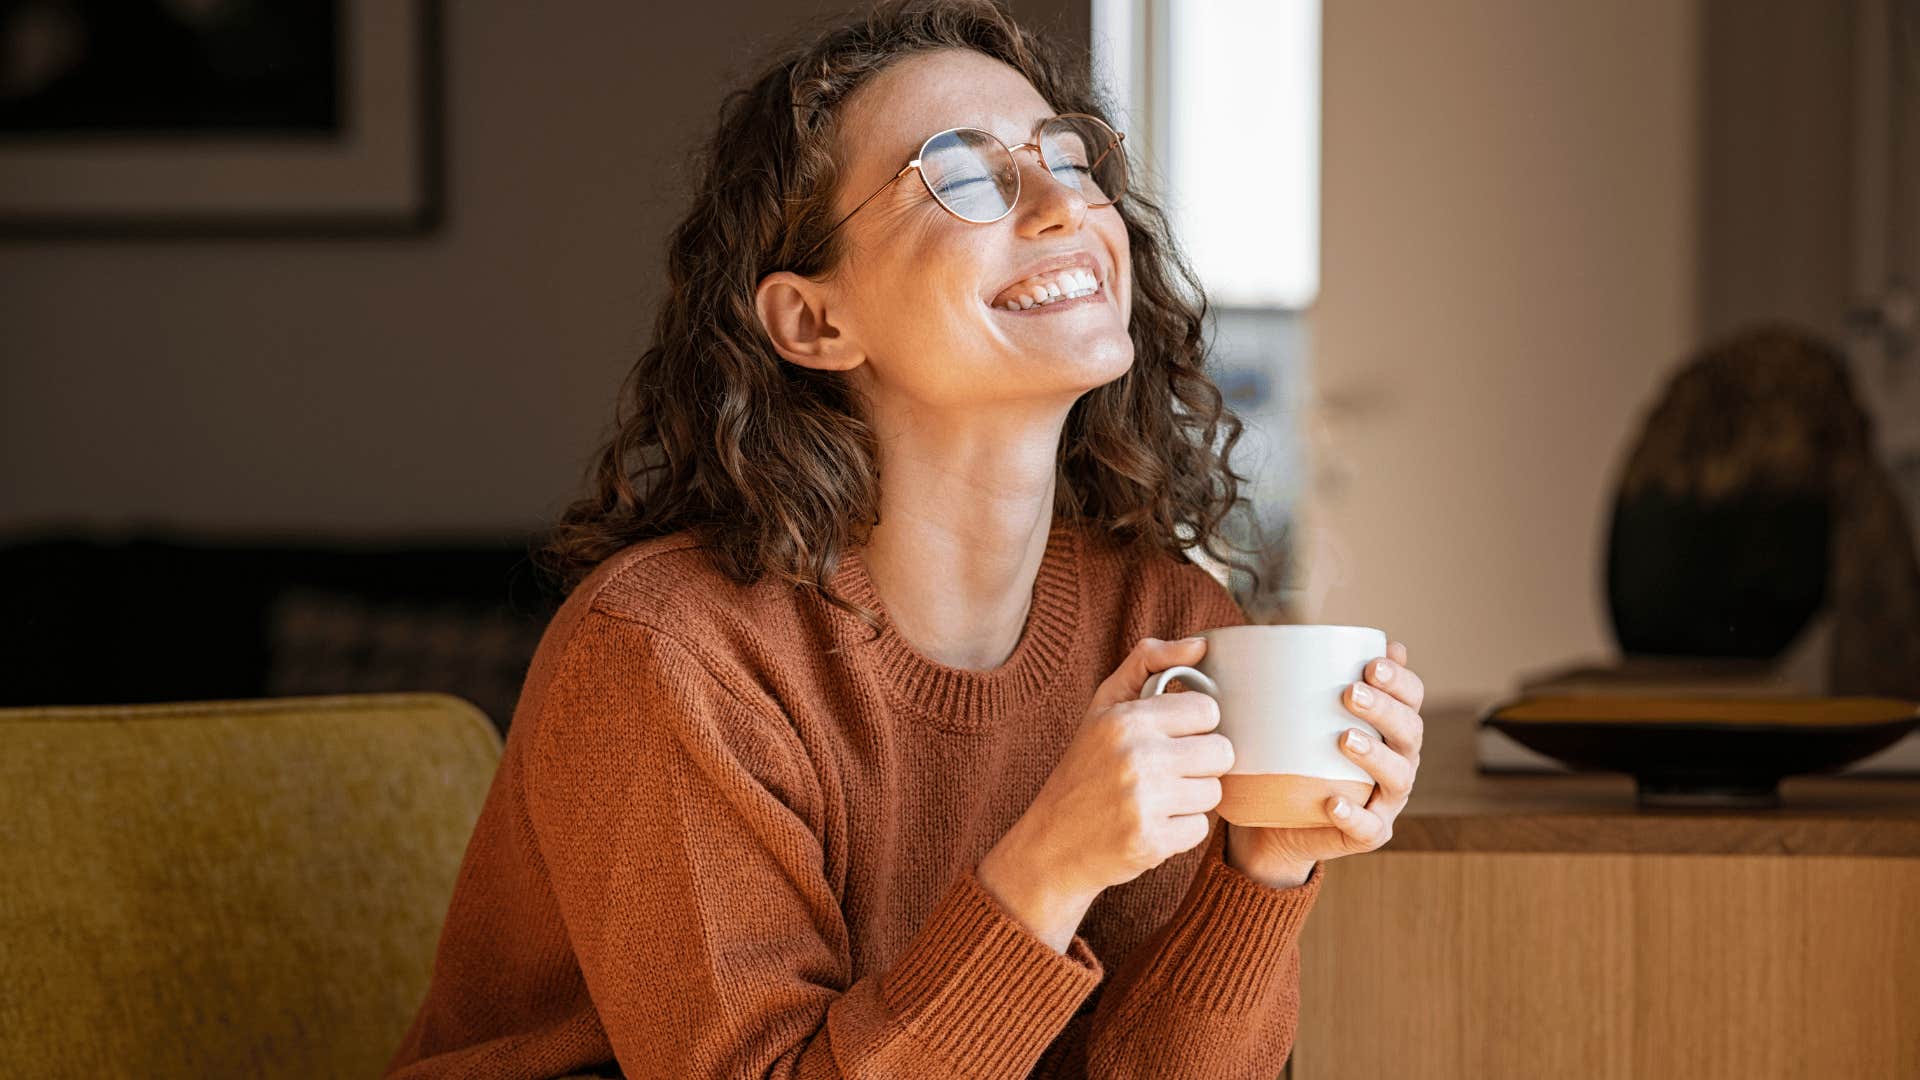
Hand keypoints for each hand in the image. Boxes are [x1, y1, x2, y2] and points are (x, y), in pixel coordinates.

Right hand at [983, 637, 1236, 912]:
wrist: (1051, 843)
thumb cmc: (1084, 768)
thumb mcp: (1104, 706)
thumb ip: (1149, 662)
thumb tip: (1201, 644)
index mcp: (1126, 719)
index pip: (1207, 710)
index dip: (1195, 725)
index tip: (1172, 736)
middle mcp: (1136, 757)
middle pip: (1220, 752)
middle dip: (1200, 763)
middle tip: (1168, 770)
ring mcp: (1144, 802)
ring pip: (1214, 793)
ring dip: (1191, 798)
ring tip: (1156, 798)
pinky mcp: (1151, 842)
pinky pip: (1200, 829)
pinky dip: (1180, 831)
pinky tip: (1151, 824)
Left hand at [1224, 640, 1424, 886]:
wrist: (1276, 821)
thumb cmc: (1293, 756)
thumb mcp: (1296, 716)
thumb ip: (1305, 679)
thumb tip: (1295, 634)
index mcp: (1390, 727)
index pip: (1411, 698)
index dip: (1400, 680)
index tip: (1371, 663)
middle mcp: (1398, 760)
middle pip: (1409, 732)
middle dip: (1385, 709)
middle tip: (1350, 693)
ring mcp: (1386, 800)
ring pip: (1398, 777)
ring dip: (1375, 756)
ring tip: (1345, 739)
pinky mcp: (1368, 833)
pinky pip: (1368, 827)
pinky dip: (1354, 814)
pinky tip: (1334, 802)